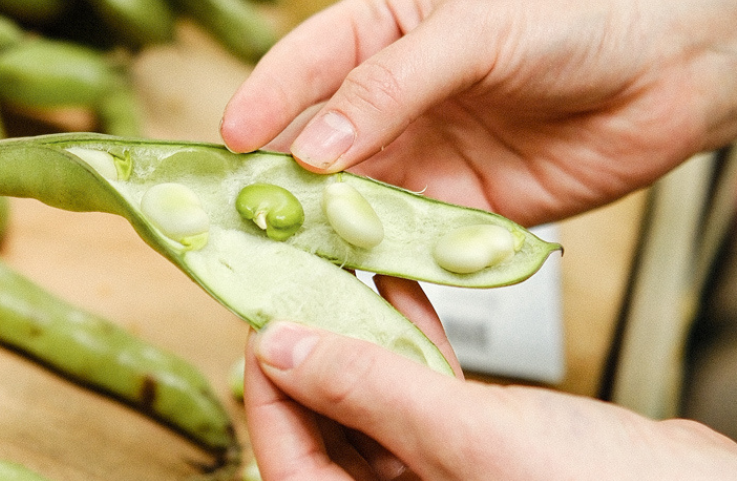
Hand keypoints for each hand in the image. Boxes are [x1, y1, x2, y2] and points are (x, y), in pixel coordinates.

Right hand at [220, 0, 736, 226]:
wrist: (672, 67)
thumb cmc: (576, 16)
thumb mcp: (475, 31)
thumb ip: (389, 87)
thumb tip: (316, 150)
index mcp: (381, 30)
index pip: (301, 67)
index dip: (262, 104)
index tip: (228, 144)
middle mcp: (390, 98)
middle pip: (313, 145)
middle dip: (276, 183)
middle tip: (239, 221)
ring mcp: (422, 156)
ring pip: (352, 200)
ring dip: (322, 232)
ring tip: (285, 262)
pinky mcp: (458, 209)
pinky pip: (407, 240)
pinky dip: (381, 264)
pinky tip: (357, 280)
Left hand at [244, 317, 736, 480]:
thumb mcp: (465, 438)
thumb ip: (369, 391)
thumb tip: (280, 349)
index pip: (286, 455)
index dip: (268, 386)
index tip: (263, 320)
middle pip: (322, 422)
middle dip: (309, 350)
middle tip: (294, 285)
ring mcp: (435, 472)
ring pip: (370, 396)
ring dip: (355, 335)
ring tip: (338, 275)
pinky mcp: (474, 441)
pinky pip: (421, 385)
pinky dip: (409, 337)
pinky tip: (396, 288)